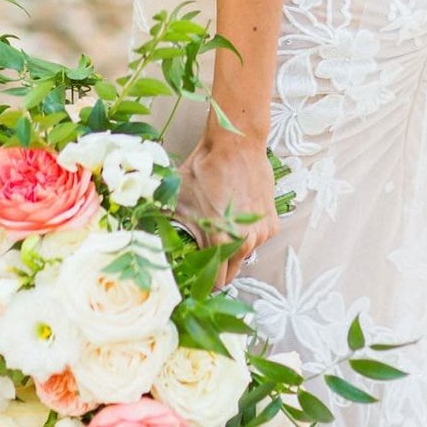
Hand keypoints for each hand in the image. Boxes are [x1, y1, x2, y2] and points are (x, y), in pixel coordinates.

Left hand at [175, 129, 278, 288]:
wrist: (236, 144)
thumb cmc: (204, 170)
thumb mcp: (179, 201)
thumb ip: (172, 230)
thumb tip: (154, 246)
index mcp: (221, 242)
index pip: (216, 282)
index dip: (204, 281)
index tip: (197, 276)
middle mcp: (245, 242)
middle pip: (231, 270)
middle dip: (219, 264)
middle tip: (207, 248)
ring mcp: (262, 233)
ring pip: (245, 253)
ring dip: (235, 245)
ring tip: (223, 222)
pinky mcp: (272, 222)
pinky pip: (258, 237)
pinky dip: (249, 231)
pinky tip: (238, 213)